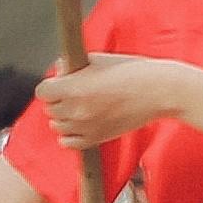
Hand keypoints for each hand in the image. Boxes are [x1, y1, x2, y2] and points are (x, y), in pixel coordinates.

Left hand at [38, 54, 202, 149]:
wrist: (161, 91)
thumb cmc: (135, 72)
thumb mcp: (101, 60)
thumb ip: (75, 66)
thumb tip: (60, 70)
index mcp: (74, 88)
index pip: (42, 91)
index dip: (51, 85)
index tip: (61, 82)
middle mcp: (76, 110)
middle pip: (49, 109)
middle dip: (59, 100)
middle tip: (76, 93)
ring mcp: (86, 127)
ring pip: (57, 125)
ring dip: (65, 117)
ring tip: (82, 107)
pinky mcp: (97, 139)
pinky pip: (68, 143)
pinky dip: (70, 135)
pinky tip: (82, 123)